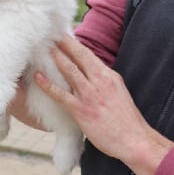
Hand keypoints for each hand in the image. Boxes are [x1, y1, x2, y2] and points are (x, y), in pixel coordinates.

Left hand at [35, 35, 173, 174]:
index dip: (73, 43)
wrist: (136, 141)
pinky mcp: (81, 110)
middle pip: (79, 55)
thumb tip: (88, 69)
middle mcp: (99, 81)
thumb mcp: (117, 90)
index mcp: (108, 75)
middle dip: (64, 42)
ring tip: (43, 48)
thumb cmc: (126, 119)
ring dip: (55, 57)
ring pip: (69, 70)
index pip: (88, 54)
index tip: (62, 34)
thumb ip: (102, 79)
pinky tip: (38, 77)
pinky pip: (61, 95)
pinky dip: (48, 85)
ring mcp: (90, 95)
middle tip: (50, 33)